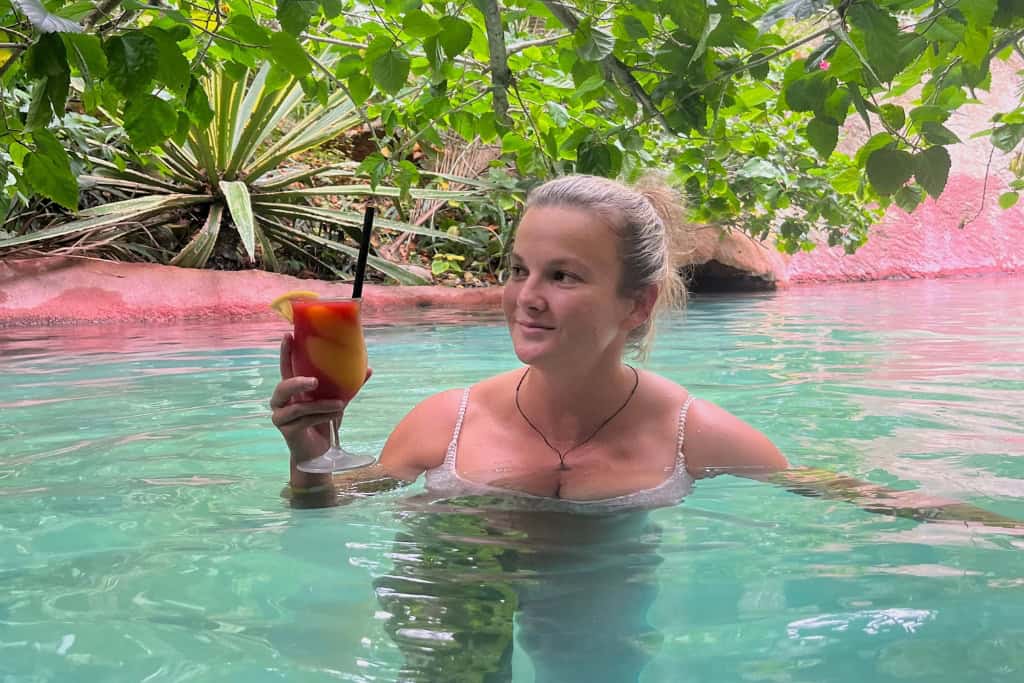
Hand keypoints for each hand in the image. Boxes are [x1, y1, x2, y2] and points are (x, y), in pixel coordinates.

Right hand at [270, 333, 371, 463]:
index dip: (286, 352)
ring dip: (320, 405)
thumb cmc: (324, 421)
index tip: (288, 334)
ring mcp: (281, 416)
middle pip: (282, 386)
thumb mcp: (338, 400)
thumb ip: (348, 385)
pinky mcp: (287, 431)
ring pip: (298, 406)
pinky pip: (304, 420)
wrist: (320, 452)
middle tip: (315, 381)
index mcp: (292, 389)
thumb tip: (369, 368)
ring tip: (340, 405)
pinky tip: (334, 417)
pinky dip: (321, 417)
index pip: (286, 366)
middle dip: (297, 382)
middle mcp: (282, 401)